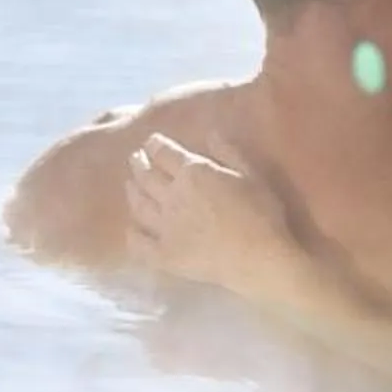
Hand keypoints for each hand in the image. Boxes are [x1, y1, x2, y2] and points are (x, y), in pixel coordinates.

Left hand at [124, 132, 296, 294]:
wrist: (259, 259)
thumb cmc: (262, 214)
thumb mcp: (251, 175)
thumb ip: (229, 153)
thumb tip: (210, 133)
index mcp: (193, 172)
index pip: (164, 153)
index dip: (154, 145)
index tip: (151, 142)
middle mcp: (172, 196)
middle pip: (146, 176)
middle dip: (139, 164)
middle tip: (136, 159)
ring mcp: (165, 227)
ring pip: (139, 205)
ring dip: (132, 191)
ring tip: (130, 185)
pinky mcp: (164, 255)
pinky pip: (138, 243)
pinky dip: (132, 233)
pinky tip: (132, 229)